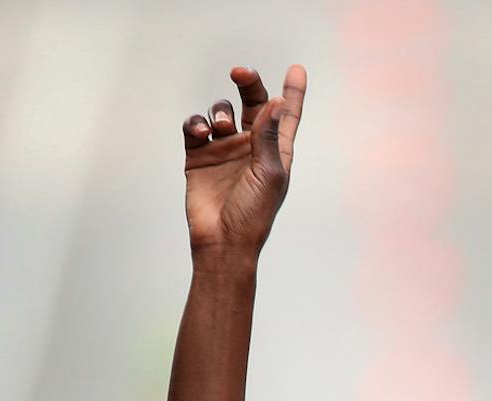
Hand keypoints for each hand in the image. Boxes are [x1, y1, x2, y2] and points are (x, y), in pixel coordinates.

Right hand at [183, 64, 305, 262]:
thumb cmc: (253, 214)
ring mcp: (224, 149)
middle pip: (251, 102)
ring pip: (220, 111)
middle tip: (240, 73)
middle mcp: (251, 146)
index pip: (286, 115)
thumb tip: (276, 102)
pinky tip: (201, 132)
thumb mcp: (269, 173)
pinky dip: (196, 123)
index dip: (293, 92)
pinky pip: (194, 126)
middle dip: (248, 84)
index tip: (297, 69)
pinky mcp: (199, 155)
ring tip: (219, 127)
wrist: (222, 240)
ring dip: (219, 111)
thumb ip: (269, 136)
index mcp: (276, 151)